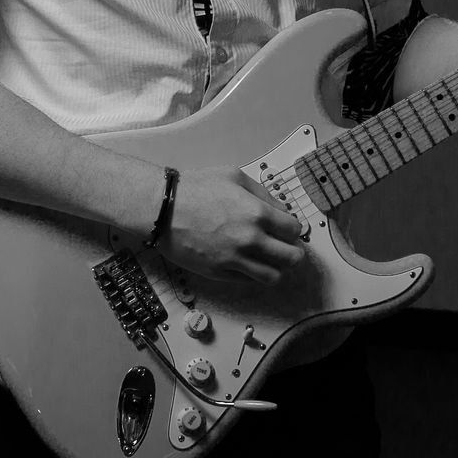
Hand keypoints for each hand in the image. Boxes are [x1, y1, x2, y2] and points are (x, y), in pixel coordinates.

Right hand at [157, 166, 306, 283]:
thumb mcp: (234, 176)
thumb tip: (280, 209)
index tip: (288, 228)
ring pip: (273, 276)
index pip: (294, 230)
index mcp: (257, 213)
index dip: (294, 229)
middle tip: (286, 247)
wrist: (162, 208)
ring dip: (277, 268)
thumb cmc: (194, 188)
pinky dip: (254, 274)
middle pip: (291, 258)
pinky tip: (248, 262)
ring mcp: (235, 259)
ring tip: (270, 259)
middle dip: (293, 252)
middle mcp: (250, 240)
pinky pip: (248, 281)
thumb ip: (262, 193)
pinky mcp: (219, 272)